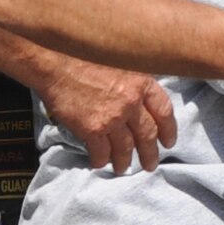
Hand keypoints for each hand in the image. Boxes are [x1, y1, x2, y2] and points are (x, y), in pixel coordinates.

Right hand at [36, 57, 177, 174]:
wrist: (54, 61)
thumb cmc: (84, 56)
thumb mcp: (121, 61)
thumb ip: (135, 81)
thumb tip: (142, 99)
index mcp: (141, 83)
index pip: (164, 112)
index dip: (168, 130)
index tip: (168, 142)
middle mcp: (131, 102)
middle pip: (147, 134)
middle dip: (150, 153)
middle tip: (150, 164)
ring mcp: (113, 117)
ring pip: (125, 147)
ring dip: (125, 161)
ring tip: (124, 168)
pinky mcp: (92, 129)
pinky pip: (102, 152)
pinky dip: (101, 160)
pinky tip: (100, 162)